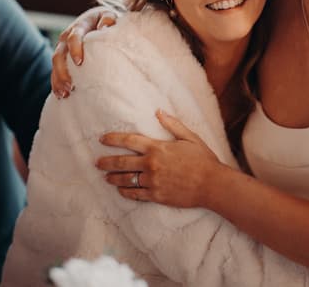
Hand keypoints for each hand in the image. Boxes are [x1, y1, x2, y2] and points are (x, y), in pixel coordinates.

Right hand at [51, 6, 117, 97]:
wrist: (98, 21)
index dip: (75, 49)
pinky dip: (56, 83)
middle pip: (59, 54)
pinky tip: (60, 95)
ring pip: (55, 65)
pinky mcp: (63, 59)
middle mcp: (67, 37)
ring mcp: (63, 48)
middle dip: (62, 71)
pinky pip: (55, 71)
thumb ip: (108, 19)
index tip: (79, 62)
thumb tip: (104, 27)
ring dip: (58, 80)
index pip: (74, 37)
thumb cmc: (107, 21)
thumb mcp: (110, 16)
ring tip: (64, 94)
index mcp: (79, 26)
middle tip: (70, 86)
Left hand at [97, 110, 222, 208]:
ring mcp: (152, 182)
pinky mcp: (156, 196)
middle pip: (121, 162)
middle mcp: (151, 164)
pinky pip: (135, 194)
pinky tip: (121, 191)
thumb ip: (172, 124)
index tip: (102, 139)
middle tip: (97, 162)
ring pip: (125, 179)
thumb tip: (158, 112)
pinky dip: (125, 192)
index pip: (129, 141)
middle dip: (106, 162)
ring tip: (105, 178)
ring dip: (113, 178)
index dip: (113, 139)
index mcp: (157, 148)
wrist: (211, 184)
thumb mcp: (190, 137)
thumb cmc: (203, 159)